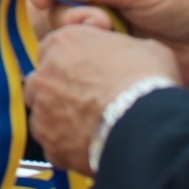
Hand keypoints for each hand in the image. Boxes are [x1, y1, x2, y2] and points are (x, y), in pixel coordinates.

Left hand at [24, 26, 180, 174]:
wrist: (145, 122)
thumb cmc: (146, 80)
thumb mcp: (145, 48)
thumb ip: (125, 48)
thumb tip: (133, 56)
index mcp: (62, 43)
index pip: (54, 49)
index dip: (71, 62)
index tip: (86, 74)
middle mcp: (44, 73)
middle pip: (42, 80)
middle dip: (58, 90)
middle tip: (85, 102)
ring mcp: (43, 108)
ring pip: (43, 112)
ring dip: (59, 118)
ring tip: (88, 127)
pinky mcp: (49, 140)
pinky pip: (52, 142)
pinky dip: (66, 145)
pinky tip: (89, 145)